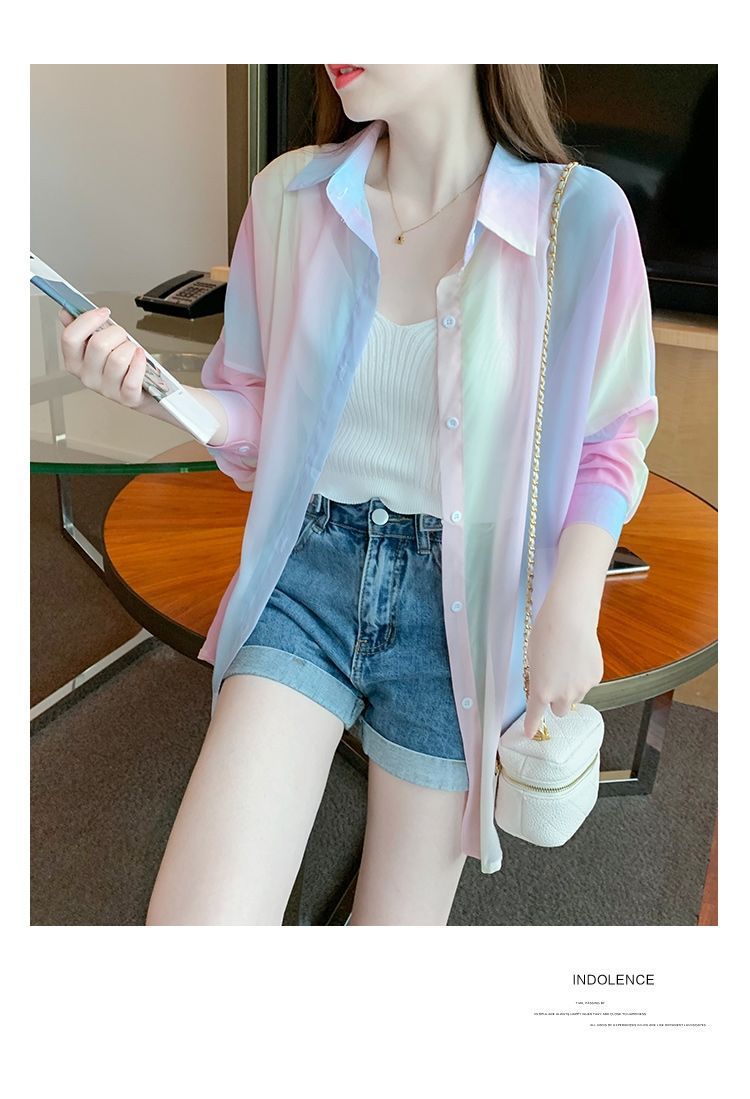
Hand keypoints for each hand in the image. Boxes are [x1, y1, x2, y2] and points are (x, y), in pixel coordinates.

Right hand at [58, 306, 149, 410]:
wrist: (141, 390)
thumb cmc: (119, 365)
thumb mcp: (96, 346)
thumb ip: (80, 330)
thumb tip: (65, 313)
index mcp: (74, 362)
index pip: (70, 337)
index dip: (87, 320)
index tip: (103, 312)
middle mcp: (87, 377)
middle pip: (98, 344)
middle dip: (116, 332)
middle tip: (122, 336)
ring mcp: (106, 389)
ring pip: (118, 358)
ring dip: (130, 347)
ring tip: (132, 350)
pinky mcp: (126, 398)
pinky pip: (132, 378)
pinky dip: (139, 362)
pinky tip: (140, 356)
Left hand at [522, 588, 603, 738]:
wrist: (570, 618)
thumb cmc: (546, 633)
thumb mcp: (533, 660)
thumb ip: (539, 680)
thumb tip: (545, 687)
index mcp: (541, 691)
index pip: (535, 715)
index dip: (531, 725)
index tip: (529, 733)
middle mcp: (562, 695)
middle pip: (560, 711)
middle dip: (558, 701)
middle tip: (555, 682)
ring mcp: (581, 687)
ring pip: (576, 696)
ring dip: (572, 687)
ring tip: (568, 662)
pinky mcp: (596, 677)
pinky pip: (588, 683)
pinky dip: (584, 675)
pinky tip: (579, 656)